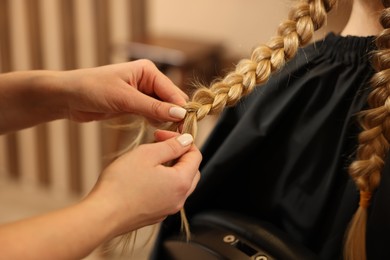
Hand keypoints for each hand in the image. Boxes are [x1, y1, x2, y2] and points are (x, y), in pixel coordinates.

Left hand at [62, 59, 187, 122]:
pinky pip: (153, 115)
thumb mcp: (124, 99)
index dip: (181, 109)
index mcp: (148, 71)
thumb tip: (180, 114)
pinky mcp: (135, 105)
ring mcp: (142, 93)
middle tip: (176, 134)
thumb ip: (153, 107)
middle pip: (171, 100)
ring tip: (165, 134)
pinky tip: (154, 130)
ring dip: (165, 121)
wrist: (67, 97)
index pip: (173, 92)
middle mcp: (148, 80)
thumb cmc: (92, 89)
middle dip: (174, 116)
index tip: (186, 127)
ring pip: (163, 109)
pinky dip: (155, 123)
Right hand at [86, 130, 201, 234]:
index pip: (196, 155)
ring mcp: (169, 209)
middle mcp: (180, 198)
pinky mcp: (157, 214)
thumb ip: (171, 146)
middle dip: (179, 154)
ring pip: (180, 183)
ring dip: (171, 168)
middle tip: (159, 144)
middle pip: (191, 170)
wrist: (102, 215)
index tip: (163, 134)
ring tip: (150, 159)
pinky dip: (163, 182)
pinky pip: (168, 194)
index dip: (181, 140)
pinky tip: (144, 176)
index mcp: (181, 182)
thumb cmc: (121, 183)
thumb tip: (187, 140)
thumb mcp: (147, 154)